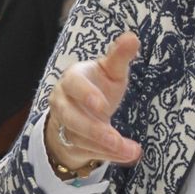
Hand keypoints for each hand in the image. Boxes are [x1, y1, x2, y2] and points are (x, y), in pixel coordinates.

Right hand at [44, 32, 142, 171]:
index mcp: (72, 79)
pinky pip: (88, 152)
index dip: (86, 95)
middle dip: (94, 130)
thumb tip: (132, 38)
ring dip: (105, 147)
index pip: (74, 85)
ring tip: (131, 151)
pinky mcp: (71, 143)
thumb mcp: (110, 70)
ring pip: (79, 139)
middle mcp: (63, 103)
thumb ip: (119, 56)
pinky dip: (108, 155)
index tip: (103, 106)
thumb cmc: (98, 84)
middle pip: (72, 118)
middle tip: (115, 138)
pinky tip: (127, 155)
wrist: (80, 109)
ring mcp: (65, 125)